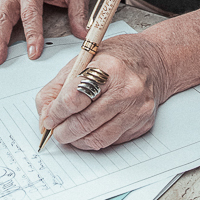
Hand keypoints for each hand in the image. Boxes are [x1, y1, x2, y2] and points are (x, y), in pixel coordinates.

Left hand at [36, 34, 168, 150]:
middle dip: (63, 131)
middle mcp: (127, 88)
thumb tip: (44, 115)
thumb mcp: (84, 60)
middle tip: (55, 131)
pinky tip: (88, 132)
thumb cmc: (117, 58)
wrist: (154, 61)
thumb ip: (59, 86)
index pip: (74, 97)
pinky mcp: (142, 124)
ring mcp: (137, 108)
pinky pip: (111, 142)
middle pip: (84, 122)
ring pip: (97, 138)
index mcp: (109, 67)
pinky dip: (93, 141)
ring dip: (76, 140)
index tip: (48, 118)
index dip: (56, 112)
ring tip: (69, 133)